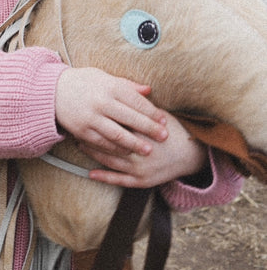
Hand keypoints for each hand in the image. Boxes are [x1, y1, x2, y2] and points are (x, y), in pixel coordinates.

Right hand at [55, 65, 167, 156]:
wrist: (52, 91)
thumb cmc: (82, 81)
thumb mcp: (104, 76)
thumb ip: (127, 85)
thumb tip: (148, 90)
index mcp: (109, 86)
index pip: (136, 101)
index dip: (152, 112)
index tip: (163, 120)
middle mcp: (101, 102)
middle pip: (131, 119)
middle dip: (149, 129)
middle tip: (164, 137)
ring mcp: (91, 118)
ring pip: (118, 134)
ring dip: (135, 144)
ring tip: (148, 150)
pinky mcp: (82, 131)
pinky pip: (102, 143)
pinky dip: (115, 149)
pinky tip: (126, 151)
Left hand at [86, 112, 207, 187]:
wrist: (192, 155)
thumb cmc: (174, 130)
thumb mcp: (159, 114)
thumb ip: (141, 105)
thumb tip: (125, 89)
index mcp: (143, 131)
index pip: (116, 123)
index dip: (101, 116)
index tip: (87, 109)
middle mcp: (140, 151)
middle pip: (109, 141)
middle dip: (92, 134)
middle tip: (77, 126)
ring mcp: (140, 168)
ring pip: (110, 160)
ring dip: (94, 152)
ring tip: (79, 143)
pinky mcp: (141, 180)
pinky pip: (118, 179)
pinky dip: (104, 176)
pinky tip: (91, 172)